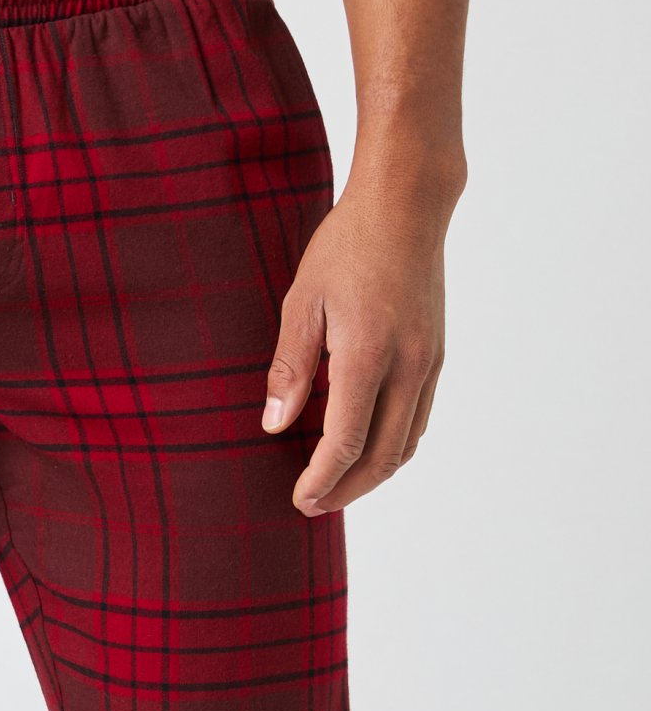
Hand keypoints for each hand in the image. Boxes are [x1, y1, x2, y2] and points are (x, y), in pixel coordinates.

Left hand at [262, 169, 455, 516]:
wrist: (407, 206)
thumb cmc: (348, 246)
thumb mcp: (301, 302)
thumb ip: (289, 369)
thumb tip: (275, 426)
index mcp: (367, 357)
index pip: (345, 444)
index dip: (320, 480)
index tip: (298, 500)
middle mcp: (407, 368)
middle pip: (381, 457)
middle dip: (346, 491)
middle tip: (313, 504)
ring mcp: (428, 364)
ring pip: (407, 445)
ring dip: (373, 475)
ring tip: (338, 487)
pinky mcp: (437, 356)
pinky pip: (419, 420)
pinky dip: (394, 447)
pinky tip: (367, 449)